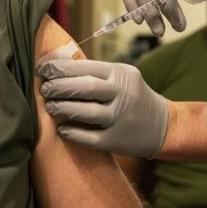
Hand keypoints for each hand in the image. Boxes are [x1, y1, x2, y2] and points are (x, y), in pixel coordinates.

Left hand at [36, 59, 167, 157]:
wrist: (163, 126)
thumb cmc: (132, 97)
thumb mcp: (121, 78)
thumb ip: (95, 73)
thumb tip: (56, 67)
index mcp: (120, 74)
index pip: (85, 67)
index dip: (60, 68)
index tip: (42, 69)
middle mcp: (123, 94)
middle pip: (86, 87)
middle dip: (59, 87)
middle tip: (44, 89)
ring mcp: (121, 118)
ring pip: (87, 112)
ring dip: (63, 108)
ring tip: (50, 106)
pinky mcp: (118, 140)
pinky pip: (91, 138)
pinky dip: (73, 133)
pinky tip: (61, 130)